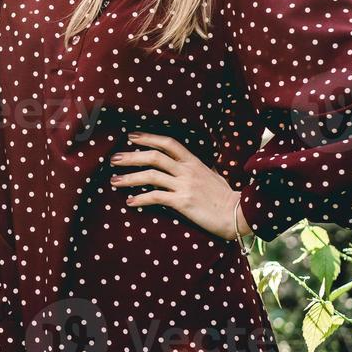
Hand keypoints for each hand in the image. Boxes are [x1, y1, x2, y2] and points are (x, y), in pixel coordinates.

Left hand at [108, 131, 251, 239]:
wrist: (238, 215)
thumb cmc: (225, 198)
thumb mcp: (212, 176)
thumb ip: (198, 169)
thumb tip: (191, 166)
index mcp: (193, 162)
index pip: (168, 143)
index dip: (148, 137)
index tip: (131, 137)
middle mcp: (187, 170)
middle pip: (154, 157)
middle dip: (131, 156)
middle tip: (114, 159)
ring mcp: (184, 185)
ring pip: (150, 176)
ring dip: (129, 178)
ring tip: (114, 181)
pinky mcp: (183, 202)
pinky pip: (156, 197)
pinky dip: (141, 199)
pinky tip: (130, 202)